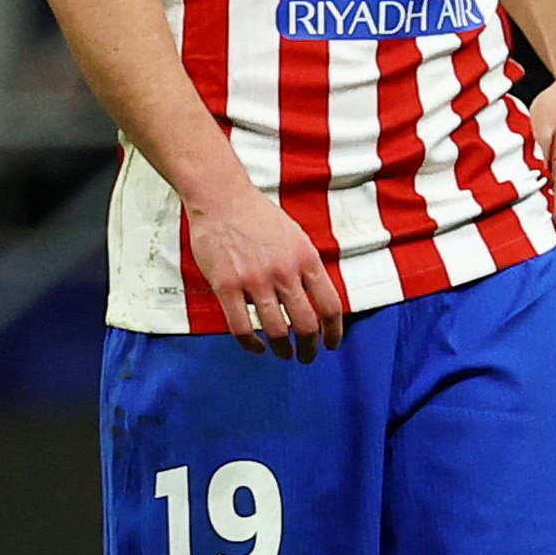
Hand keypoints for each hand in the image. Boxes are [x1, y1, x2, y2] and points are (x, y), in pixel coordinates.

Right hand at [185, 185, 347, 359]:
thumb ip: (307, 268)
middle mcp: (284, 271)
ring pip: (276, 331)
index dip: (334, 332)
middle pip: (306, 325)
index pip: (330, 306)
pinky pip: (241, 328)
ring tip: (282, 354)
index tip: (331, 344)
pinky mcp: (226, 286)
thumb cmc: (258, 217)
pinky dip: (251, 345)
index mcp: (306, 258)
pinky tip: (256, 347)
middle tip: (306, 356)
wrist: (222, 198)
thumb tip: (318, 302)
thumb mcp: (296, 237)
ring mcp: (254, 280)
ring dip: (282, 350)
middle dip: (309, 349)